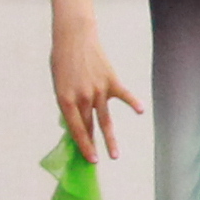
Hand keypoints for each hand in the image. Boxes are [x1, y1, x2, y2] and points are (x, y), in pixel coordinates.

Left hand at [51, 21, 136, 163]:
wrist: (74, 37)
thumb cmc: (63, 61)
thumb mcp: (59, 84)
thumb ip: (69, 103)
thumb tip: (79, 121)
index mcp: (66, 99)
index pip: (75, 128)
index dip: (83, 146)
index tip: (90, 160)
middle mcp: (83, 97)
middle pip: (90, 126)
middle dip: (93, 145)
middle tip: (97, 162)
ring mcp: (98, 90)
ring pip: (106, 120)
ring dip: (110, 139)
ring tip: (115, 155)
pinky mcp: (111, 81)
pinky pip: (124, 96)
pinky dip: (133, 103)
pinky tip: (141, 111)